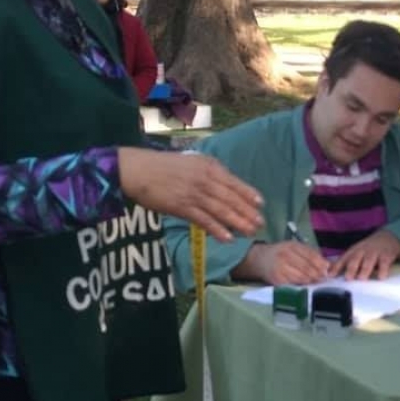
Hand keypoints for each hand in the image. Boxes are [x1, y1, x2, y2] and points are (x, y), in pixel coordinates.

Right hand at [117, 147, 262, 242]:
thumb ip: (209, 172)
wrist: (138, 170)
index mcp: (208, 166)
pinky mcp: (182, 207)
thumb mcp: (191, 162)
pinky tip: (228, 238)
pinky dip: (217, 230)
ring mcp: (194, 193)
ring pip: (221, 210)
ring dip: (237, 222)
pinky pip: (204, 220)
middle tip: (260, 223)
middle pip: (231, 197)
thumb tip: (225, 185)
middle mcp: (204, 179)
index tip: (261, 203)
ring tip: (249, 232)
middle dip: (247, 211)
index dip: (248, 193)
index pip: (234, 181)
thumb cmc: (164, 167)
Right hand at [240, 241, 330, 285]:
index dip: (320, 264)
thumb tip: (327, 265)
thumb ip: (310, 254)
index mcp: (291, 246)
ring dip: (311, 281)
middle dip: (317, 274)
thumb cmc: (281, 252)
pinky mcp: (276, 281)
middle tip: (324, 278)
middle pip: (306, 268)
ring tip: (316, 282)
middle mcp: (285, 257)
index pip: (309, 256)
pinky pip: (293, 285)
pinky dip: (301, 287)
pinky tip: (306, 287)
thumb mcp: (295, 247)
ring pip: (300, 278)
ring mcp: (280, 270)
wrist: (260, 259)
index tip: (328, 270)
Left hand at [332, 230, 399, 280]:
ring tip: (362, 278)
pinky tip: (381, 277)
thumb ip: (344, 264)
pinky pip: (384, 262)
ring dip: (365, 269)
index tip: (330, 275)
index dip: (337, 267)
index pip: (343, 259)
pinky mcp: (386, 255)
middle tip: (348, 278)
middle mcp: (363, 251)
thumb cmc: (368, 250)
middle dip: (351, 268)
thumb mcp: (356, 253)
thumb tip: (328, 274)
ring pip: (369, 261)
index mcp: (354, 252)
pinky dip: (383, 269)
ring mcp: (375, 253)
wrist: (387, 238)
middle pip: (356, 259)